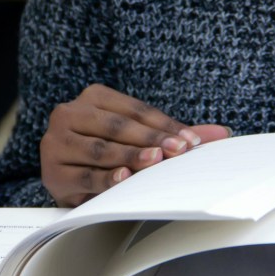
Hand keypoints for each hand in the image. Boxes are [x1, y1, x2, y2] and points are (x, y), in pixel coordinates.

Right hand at [40, 83, 228, 206]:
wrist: (66, 177)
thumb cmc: (108, 153)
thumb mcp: (138, 139)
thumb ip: (173, 134)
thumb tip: (221, 134)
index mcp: (92, 97)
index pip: (133, 110)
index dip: (164, 125)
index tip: (191, 140)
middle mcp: (69, 114)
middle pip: (117, 126)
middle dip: (151, 139)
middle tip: (179, 150)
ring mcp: (57, 143)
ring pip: (100, 149)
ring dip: (130, 156)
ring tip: (155, 161)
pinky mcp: (53, 172)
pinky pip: (85, 175)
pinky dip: (106, 178)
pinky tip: (124, 178)